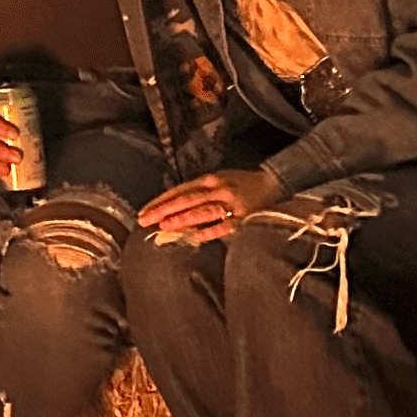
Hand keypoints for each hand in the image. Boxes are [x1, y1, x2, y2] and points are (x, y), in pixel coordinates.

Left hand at [139, 167, 287, 245]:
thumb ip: (198, 193)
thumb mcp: (218, 182)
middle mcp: (218, 188)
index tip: (143, 212)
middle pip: (186, 199)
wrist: (274, 183)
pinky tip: (196, 237)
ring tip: (164, 226)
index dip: (160, 201)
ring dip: (182, 218)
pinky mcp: (244, 217)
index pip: (179, 191)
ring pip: (202, 211)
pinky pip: (225, 225)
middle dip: (163, 210)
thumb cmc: (240, 185)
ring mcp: (231, 202)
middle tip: (144, 220)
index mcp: (209, 179)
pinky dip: (210, 230)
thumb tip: (171, 207)